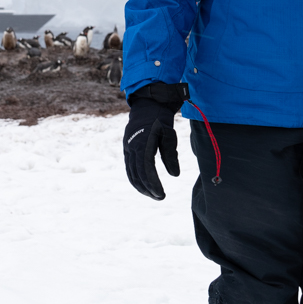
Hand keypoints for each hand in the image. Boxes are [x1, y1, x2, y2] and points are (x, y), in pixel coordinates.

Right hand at [124, 82, 183, 199]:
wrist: (147, 106)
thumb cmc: (161, 120)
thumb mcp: (169, 135)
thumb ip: (171, 155)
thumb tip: (175, 175)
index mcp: (142, 144)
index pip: (146, 170)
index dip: (153, 184)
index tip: (162, 194)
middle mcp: (131, 148)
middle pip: (137, 175)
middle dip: (148, 189)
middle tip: (160, 197)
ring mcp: (127, 148)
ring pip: (131, 173)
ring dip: (141, 186)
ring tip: (153, 195)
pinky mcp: (127, 149)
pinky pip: (130, 168)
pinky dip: (136, 179)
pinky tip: (145, 186)